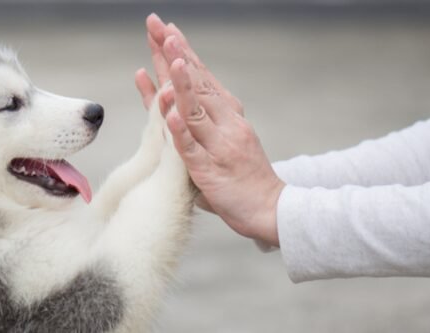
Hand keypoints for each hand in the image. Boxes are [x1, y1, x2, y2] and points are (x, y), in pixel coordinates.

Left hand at [134, 14, 284, 246]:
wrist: (271, 209)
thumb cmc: (241, 177)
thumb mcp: (219, 141)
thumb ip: (194, 122)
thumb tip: (170, 100)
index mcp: (226, 114)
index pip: (200, 76)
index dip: (182, 52)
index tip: (166, 28)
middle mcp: (225, 123)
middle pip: (195, 83)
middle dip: (175, 54)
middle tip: (158, 26)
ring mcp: (218, 145)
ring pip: (195, 110)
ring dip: (181, 82)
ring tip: (169, 57)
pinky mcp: (210, 170)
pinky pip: (191, 148)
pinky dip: (180, 131)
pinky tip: (169, 114)